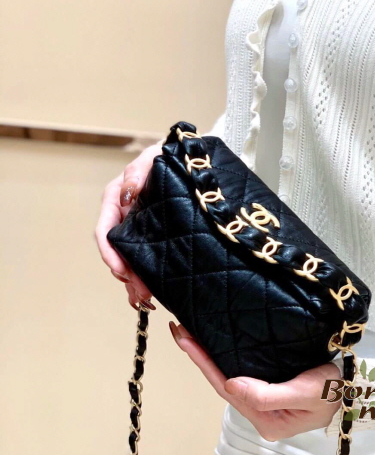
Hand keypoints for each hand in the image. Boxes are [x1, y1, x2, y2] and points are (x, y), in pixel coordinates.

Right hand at [95, 138, 164, 310]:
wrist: (189, 159)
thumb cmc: (167, 155)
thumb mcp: (153, 157)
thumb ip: (138, 170)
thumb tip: (128, 190)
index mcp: (116, 198)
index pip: (105, 230)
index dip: (110, 252)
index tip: (121, 269)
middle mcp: (124, 215)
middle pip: (118, 251)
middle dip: (126, 274)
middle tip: (140, 292)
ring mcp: (138, 227)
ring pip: (130, 258)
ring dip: (135, 280)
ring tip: (144, 299)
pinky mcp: (153, 236)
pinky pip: (145, 258)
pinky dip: (145, 277)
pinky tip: (150, 294)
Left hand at [169, 322, 342, 440]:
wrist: (358, 389)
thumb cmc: (335, 391)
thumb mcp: (306, 393)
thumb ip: (268, 394)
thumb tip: (230, 384)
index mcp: (266, 421)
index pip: (226, 388)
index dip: (203, 363)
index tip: (185, 340)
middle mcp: (261, 413)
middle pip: (222, 382)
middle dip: (200, 357)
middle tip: (179, 330)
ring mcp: (265, 402)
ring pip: (229, 376)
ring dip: (209, 356)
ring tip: (190, 334)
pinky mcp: (271, 388)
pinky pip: (242, 371)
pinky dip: (225, 357)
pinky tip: (216, 344)